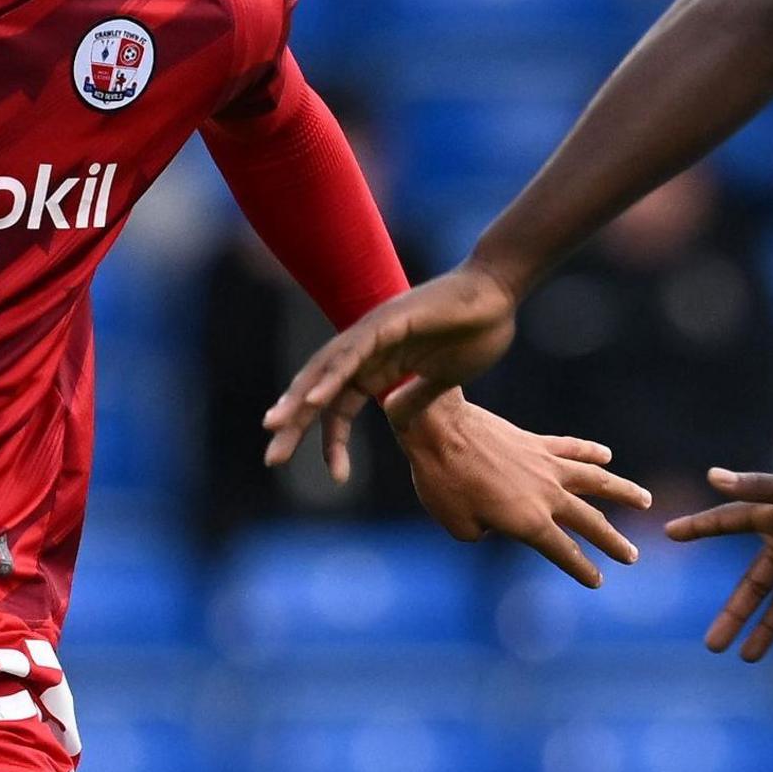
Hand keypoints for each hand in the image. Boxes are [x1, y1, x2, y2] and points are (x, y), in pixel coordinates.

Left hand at [262, 263, 521, 474]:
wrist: (499, 295)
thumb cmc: (478, 330)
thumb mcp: (442, 378)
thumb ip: (416, 395)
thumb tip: (394, 415)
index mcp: (380, 366)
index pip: (341, 406)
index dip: (332, 440)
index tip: (336, 476)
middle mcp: (368, 349)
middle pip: (320, 389)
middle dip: (295, 424)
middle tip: (273, 459)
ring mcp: (374, 332)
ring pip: (325, 370)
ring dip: (298, 400)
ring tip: (275, 429)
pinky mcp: (387, 322)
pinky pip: (352, 354)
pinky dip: (330, 376)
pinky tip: (311, 399)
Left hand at [386, 390, 651, 586]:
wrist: (440, 429)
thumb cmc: (443, 481)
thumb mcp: (458, 525)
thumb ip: (484, 531)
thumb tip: (495, 520)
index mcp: (529, 522)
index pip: (563, 552)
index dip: (583, 569)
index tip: (599, 581)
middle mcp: (546, 494)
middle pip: (590, 521)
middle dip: (613, 541)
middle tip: (633, 555)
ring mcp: (546, 464)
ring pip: (595, 480)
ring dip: (623, 491)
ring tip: (645, 500)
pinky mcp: (537, 442)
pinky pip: (572, 448)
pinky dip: (591, 451)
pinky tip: (606, 454)